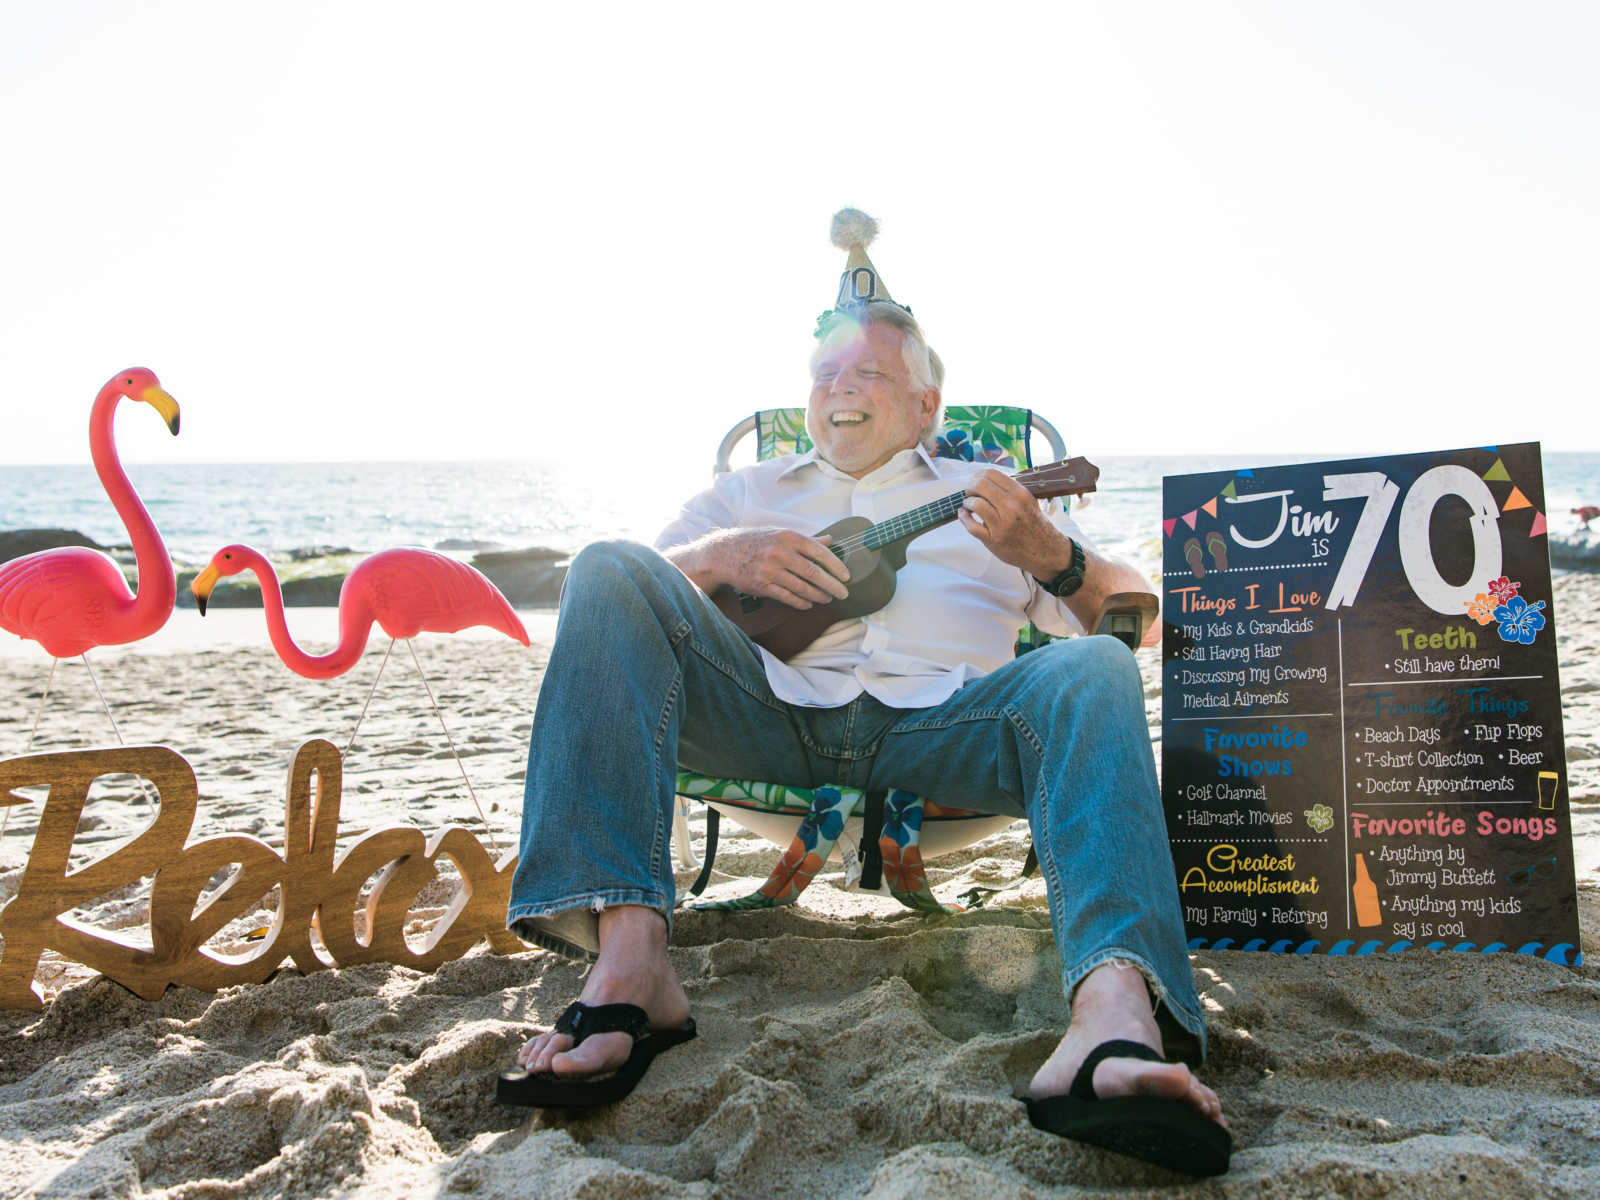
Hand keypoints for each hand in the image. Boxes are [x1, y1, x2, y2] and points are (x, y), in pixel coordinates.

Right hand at [683, 526, 850, 608]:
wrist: (724, 553)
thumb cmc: (756, 542)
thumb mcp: (780, 534)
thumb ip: (806, 540)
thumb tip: (830, 541)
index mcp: (788, 537)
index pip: (819, 552)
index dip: (835, 566)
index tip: (846, 576)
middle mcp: (780, 552)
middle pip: (813, 573)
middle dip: (832, 585)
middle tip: (843, 593)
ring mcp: (770, 570)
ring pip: (801, 587)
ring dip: (818, 595)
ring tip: (827, 599)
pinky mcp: (762, 585)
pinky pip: (787, 597)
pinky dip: (801, 602)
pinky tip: (809, 604)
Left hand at [956, 469, 1071, 576]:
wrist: (1044, 551)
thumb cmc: (1034, 525)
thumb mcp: (1028, 501)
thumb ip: (1010, 490)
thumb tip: (986, 477)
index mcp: (1020, 494)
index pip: (991, 473)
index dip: (978, 475)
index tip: (976, 481)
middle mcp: (1012, 507)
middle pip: (980, 485)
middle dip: (970, 487)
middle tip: (970, 493)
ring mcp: (1002, 524)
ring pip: (975, 504)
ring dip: (968, 502)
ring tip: (969, 505)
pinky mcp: (993, 539)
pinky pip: (971, 526)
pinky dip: (964, 518)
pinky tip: (964, 515)